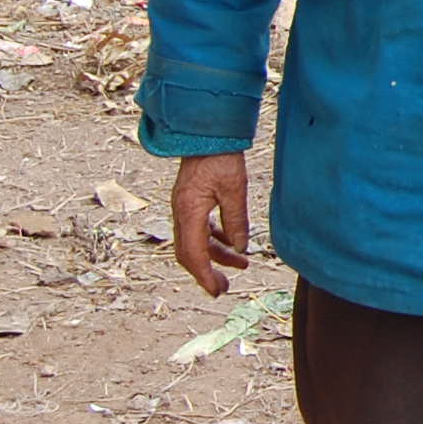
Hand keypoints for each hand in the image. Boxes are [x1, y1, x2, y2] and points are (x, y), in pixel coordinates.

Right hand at [172, 152, 251, 296]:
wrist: (207, 133)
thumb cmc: (220, 157)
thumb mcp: (235, 189)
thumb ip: (236, 221)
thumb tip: (239, 249)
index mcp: (188, 211)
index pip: (192, 253)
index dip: (204, 275)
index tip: (216, 290)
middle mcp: (181, 213)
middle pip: (189, 252)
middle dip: (206, 272)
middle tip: (224, 288)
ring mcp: (184, 208)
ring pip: (196, 241)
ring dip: (216, 256)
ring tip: (241, 265)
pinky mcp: (190, 202)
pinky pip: (199, 229)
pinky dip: (214, 240)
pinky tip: (232, 244)